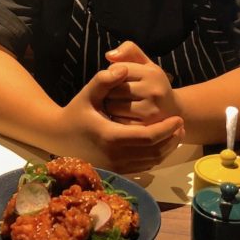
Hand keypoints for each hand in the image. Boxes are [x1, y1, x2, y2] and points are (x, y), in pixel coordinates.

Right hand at [57, 62, 184, 172]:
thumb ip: (104, 80)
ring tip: (176, 134)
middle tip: (182, 126)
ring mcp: (116, 166)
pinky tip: (161, 144)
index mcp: (110, 136)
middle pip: (154, 152)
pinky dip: (156, 157)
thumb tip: (123, 68)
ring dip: (167, 149)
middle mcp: (115, 156)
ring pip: (151, 162)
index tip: (178, 118)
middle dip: (172, 139)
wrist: (58, 137)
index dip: (166, 129)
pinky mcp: (116, 171)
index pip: (148, 137)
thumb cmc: (74, 113)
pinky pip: (143, 167)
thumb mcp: (87, 94)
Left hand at [102, 41, 178, 124]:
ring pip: (112, 106)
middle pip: (113, 88)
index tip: (119, 78)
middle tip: (115, 92)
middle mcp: (154, 92)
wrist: (173, 111)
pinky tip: (121, 115)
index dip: (112, 73)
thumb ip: (129, 51)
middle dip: (109, 90)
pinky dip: (115, 118)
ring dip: (109, 104)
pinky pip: (116, 121)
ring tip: (117, 103)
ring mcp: (150, 112)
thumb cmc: (153, 84)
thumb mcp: (145, 63)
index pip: (116, 70)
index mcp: (152, 73)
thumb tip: (109, 56)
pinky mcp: (143, 128)